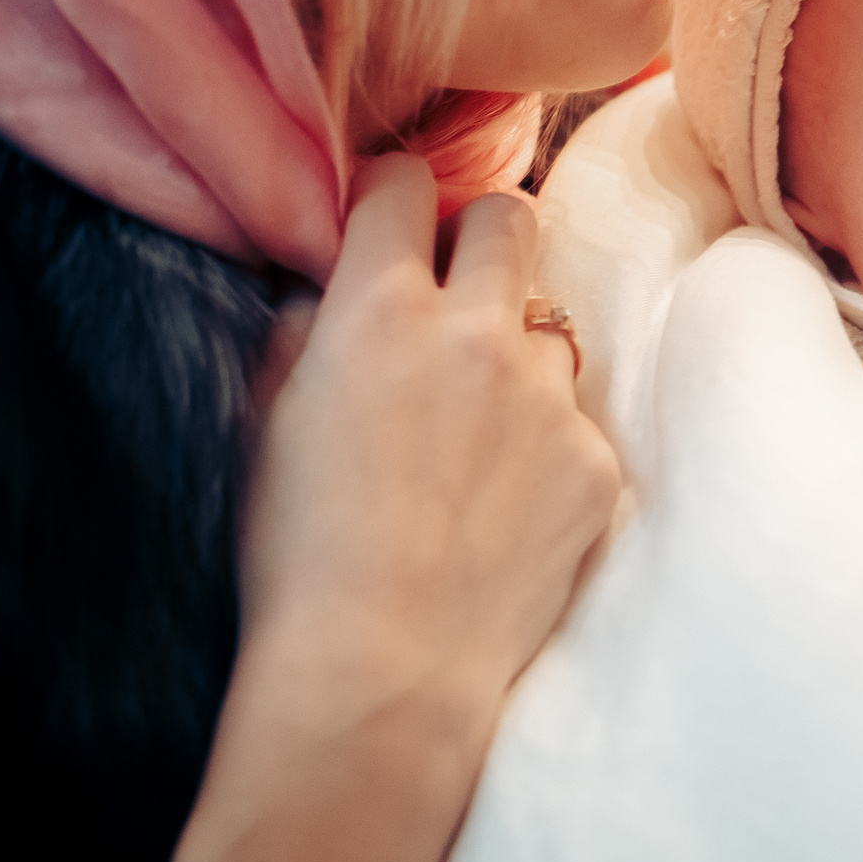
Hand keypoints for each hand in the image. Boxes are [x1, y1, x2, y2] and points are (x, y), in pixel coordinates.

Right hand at [173, 155, 619, 861]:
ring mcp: (550, 398)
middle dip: (484, 237)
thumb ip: (304, 341)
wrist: (383, 675)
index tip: (397, 220)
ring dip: (518, 356)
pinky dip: (548, 451)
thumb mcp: (265, 431)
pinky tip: (507, 511)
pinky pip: (578, 425)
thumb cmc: (300, 561)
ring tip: (476, 436)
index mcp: (377, 312)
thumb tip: (329, 298)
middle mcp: (475, 333)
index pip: (406, 186)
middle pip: (510, 216)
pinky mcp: (597, 464)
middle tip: (461, 289)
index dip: (398, 197)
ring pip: (551, 327)